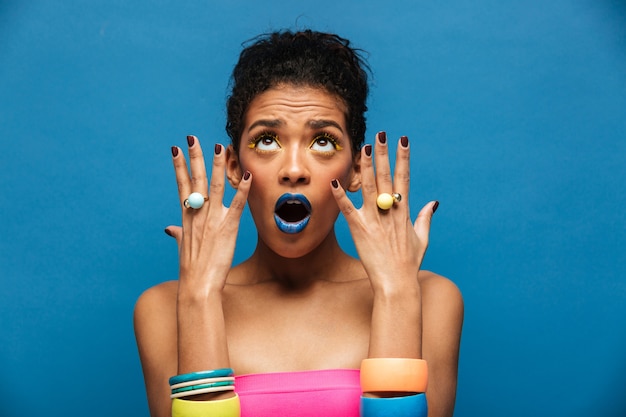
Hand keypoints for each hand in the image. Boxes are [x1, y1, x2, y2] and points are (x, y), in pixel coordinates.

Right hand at [166, 135, 250, 293]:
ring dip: (218, 166)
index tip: (176, 149)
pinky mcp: (228, 228)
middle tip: (193, 138)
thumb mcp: (182, 247)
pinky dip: (243, 190)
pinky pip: (238, 204)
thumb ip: (178, 234)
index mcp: (187, 217)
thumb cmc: (191, 269)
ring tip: (220, 147)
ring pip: (216, 187)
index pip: (182, 186)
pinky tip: (248, 175)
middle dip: (195, 158)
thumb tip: (169, 229)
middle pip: (196, 181)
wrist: (197, 286)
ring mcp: (212, 220)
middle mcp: (198, 215)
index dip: (179, 167)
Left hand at [331, 131, 437, 292]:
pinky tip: (335, 181)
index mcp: (405, 211)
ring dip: (366, 166)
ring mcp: (374, 219)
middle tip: (381, 134)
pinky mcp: (359, 229)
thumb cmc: (409, 263)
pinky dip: (341, 195)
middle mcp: (390, 211)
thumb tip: (434, 202)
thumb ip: (425, 218)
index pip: (405, 177)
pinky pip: (348, 209)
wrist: (397, 283)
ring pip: (369, 187)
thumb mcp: (422, 239)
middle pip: (387, 176)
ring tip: (364, 146)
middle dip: (383, 154)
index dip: (403, 157)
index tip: (402, 140)